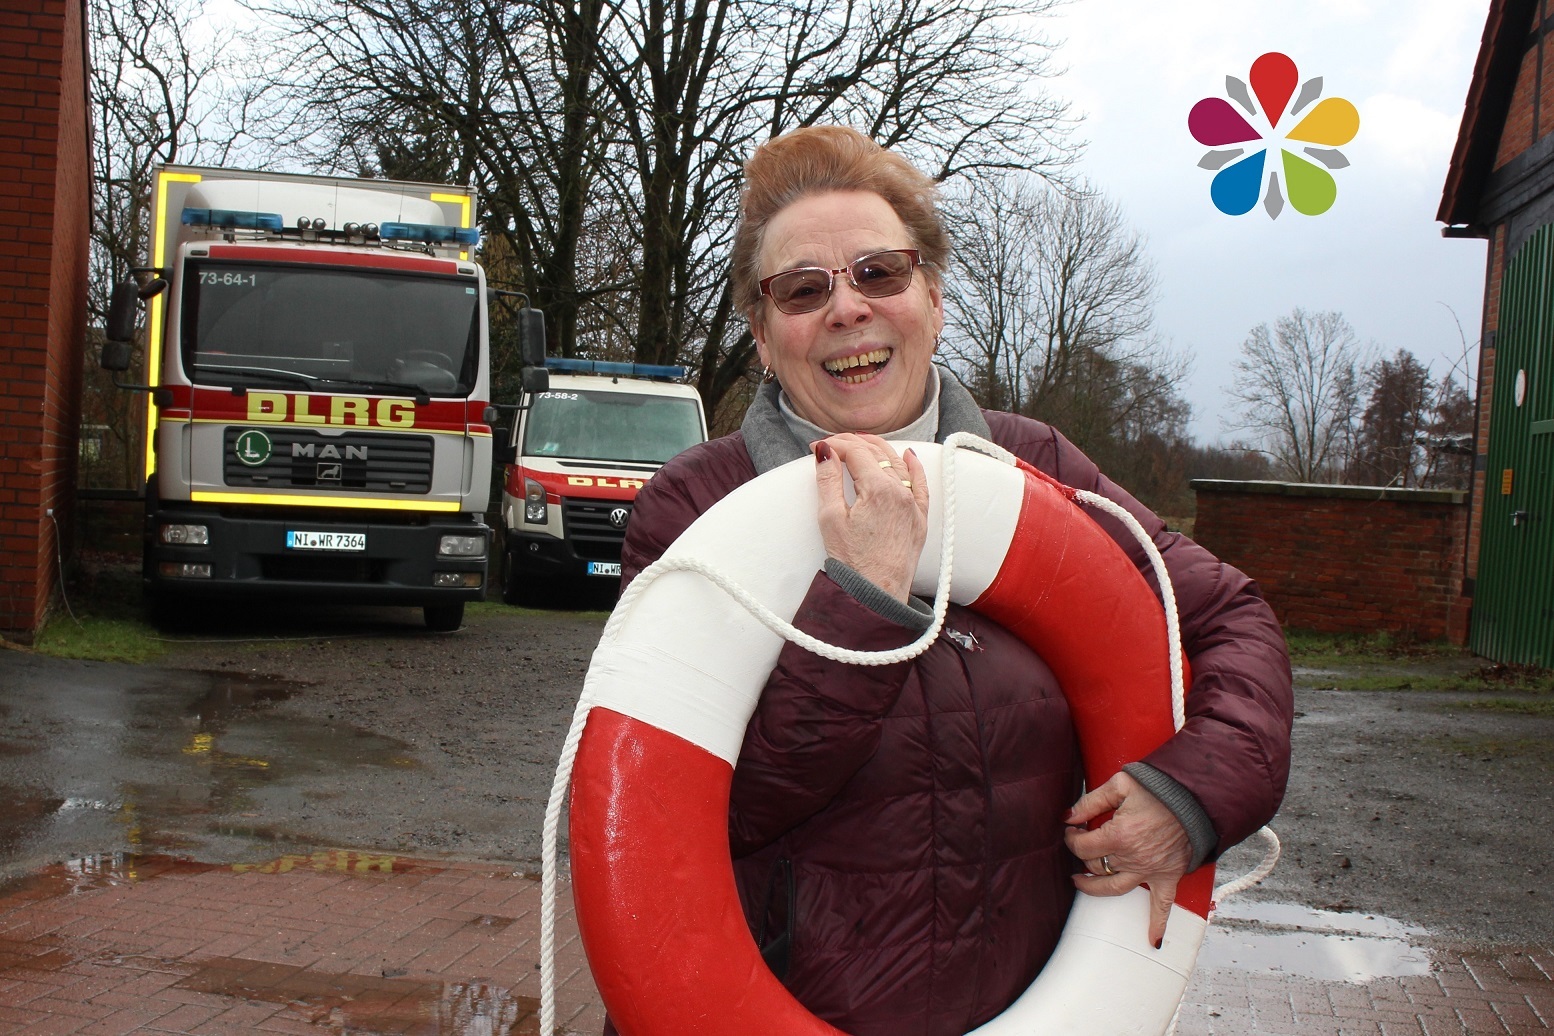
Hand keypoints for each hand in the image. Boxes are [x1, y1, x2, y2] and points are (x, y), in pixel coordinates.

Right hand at [812, 433, 928, 601]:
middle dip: (853, 443)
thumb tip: (825, 452)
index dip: (834, 445)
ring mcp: (914, 505)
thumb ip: (828, 480)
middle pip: (877, 453)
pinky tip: (908, 456)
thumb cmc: (852, 562)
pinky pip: (921, 484)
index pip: (856, 452)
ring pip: (898, 464)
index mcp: (878, 489)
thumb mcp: (830, 518)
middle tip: (832, 445)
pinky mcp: (920, 519)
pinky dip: (914, 467)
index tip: (817, 447)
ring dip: (878, 450)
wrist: (877, 595)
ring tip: (860, 444)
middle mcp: (901, 492)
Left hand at [1064, 771, 1192, 947]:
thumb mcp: (1120, 785)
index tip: (1072, 830)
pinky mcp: (1168, 876)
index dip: (1072, 838)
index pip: (1082, 846)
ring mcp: (1150, 870)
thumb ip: (1090, 801)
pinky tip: (1153, 940)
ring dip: (1095, 888)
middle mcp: (1132, 858)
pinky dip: (1158, 924)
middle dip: (1083, 855)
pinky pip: (1162, 905)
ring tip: (1081, 882)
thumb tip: (1068, 816)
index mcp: (1118, 835)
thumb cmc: (1158, 789)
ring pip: (1114, 887)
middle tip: (1080, 847)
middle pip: (1095, 865)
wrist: (1194, 797)